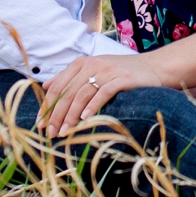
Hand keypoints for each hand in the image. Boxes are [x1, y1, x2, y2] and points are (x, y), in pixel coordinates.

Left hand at [37, 52, 168, 137]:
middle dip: (57, 114)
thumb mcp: (94, 71)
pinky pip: (103, 93)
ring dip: (71, 115)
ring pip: (82, 94)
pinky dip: (92, 106)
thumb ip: (70, 77)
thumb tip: (45, 85)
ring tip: (66, 132)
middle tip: (51, 133)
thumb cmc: (122, 72)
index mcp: (81, 63)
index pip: (57, 85)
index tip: (40, 123)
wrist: (154, 67)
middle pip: (67, 92)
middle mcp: (92, 64)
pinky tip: (86, 119)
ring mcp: (107, 71)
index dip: (47, 105)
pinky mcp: (121, 78)